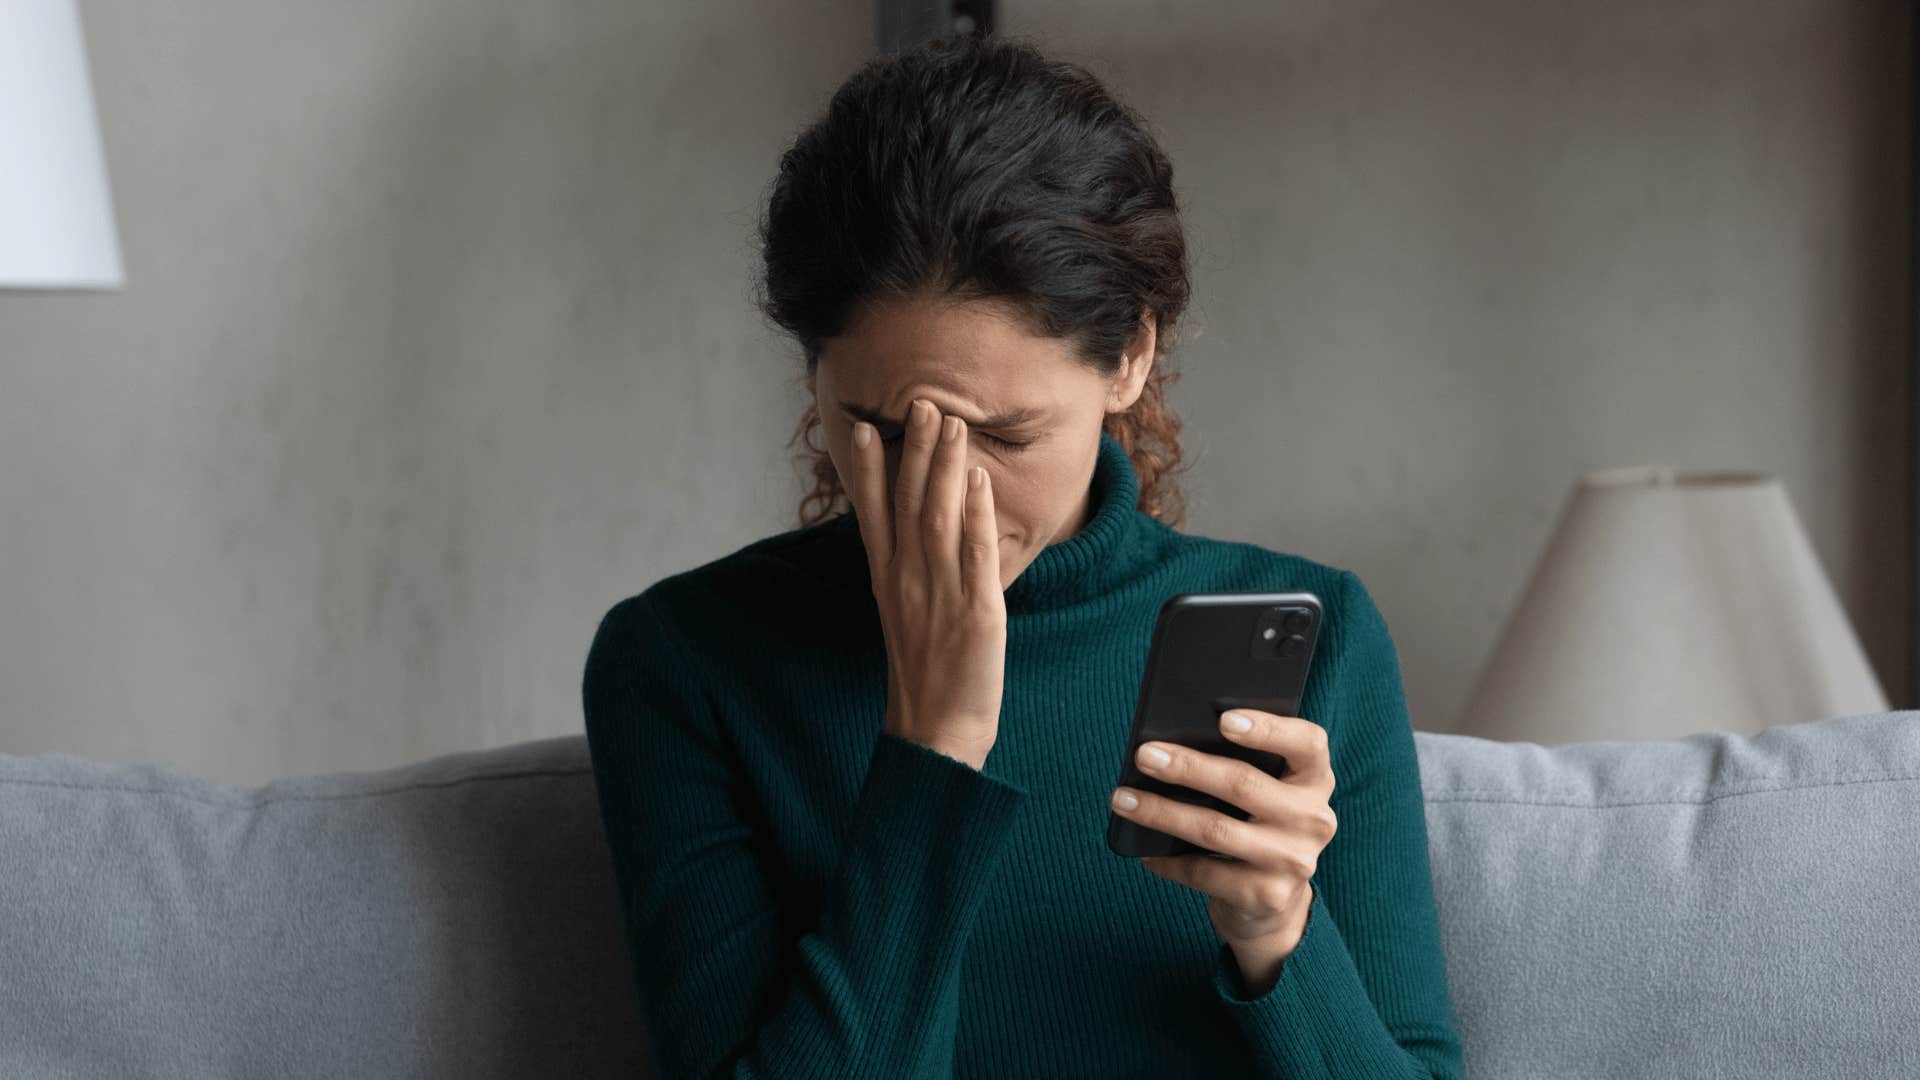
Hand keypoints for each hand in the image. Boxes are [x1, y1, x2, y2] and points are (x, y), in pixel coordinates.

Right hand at [842, 399, 1005, 770]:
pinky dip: (975, 514)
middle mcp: (907, 581)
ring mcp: (939, 594)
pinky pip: (973, 555)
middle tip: (922, 404)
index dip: (869, 470)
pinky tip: (979, 480)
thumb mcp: (904, 616)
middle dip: (915, 452)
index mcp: (888, 581)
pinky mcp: (975, 612)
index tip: (867, 428)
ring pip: (938, 518)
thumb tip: (912, 535)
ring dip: (945, 468)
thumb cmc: (926, 674)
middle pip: (908, 504)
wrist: (935, 731)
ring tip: (952, 424)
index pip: (873, 515)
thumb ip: (906, 572)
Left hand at [1109, 709, 1336, 987]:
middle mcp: (1314, 819)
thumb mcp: (1265, 789)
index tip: (1222, 719)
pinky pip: (1204, 872)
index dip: (1267, 729)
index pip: (1307, 743)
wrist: (1274, 901)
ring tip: (1122, 799)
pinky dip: (1168, 861)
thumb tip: (1171, 743)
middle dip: (1187, 767)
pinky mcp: (1267, 895)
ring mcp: (1293, 860)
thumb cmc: (1256, 822)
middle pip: (1243, 784)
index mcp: (1315, 779)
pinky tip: (1143, 850)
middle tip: (1144, 755)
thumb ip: (1242, 763)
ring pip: (1216, 829)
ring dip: (1162, 812)